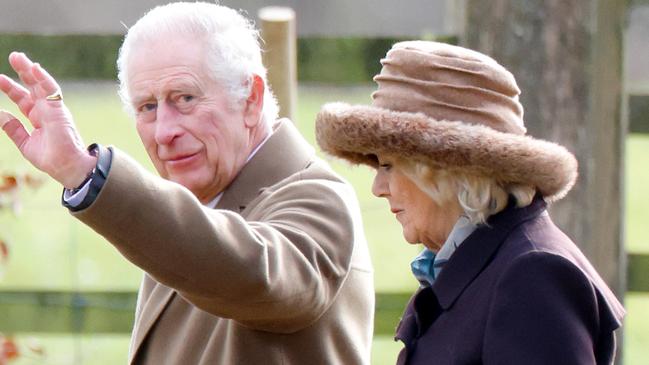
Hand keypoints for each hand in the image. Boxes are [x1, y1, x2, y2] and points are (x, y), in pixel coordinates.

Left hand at [0, 52, 95, 188]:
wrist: (67, 167)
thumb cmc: (51, 159)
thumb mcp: (25, 143)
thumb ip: (13, 129)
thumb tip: (1, 114)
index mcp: (38, 118)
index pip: (23, 99)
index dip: (11, 88)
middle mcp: (46, 111)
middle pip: (32, 87)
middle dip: (22, 72)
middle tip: (13, 56)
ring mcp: (53, 109)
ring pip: (41, 84)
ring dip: (30, 70)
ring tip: (18, 57)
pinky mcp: (59, 110)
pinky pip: (52, 90)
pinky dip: (43, 78)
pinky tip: (34, 68)